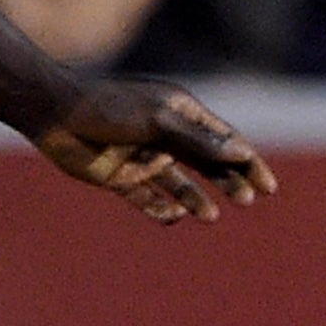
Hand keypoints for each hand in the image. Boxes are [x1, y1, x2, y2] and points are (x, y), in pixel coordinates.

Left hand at [33, 77, 277, 225]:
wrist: (56, 115)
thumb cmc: (110, 108)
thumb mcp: (160, 122)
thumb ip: (199, 141)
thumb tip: (242, 151)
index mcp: (181, 114)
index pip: (223, 140)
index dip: (248, 161)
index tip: (269, 186)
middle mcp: (167, 136)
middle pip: (208, 163)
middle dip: (229, 180)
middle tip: (248, 200)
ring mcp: (144, 158)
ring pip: (180, 184)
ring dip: (197, 199)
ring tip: (209, 215)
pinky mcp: (121, 178)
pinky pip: (148, 199)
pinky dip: (162, 209)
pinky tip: (173, 216)